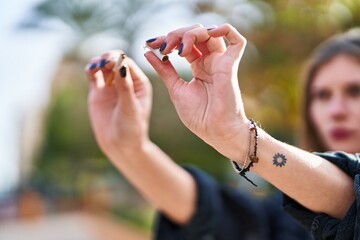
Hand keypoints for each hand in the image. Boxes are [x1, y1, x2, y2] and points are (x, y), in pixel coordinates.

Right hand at [85, 51, 151, 158]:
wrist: (120, 145)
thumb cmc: (131, 128)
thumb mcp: (130, 107)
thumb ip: (125, 87)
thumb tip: (121, 64)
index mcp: (139, 83)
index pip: (128, 64)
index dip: (119, 59)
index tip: (110, 63)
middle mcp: (125, 81)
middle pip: (115, 61)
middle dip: (108, 58)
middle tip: (102, 62)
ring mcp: (111, 85)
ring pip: (103, 66)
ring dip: (98, 62)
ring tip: (95, 66)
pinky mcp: (98, 91)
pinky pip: (94, 75)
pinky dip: (91, 69)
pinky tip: (90, 70)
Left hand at [145, 24, 247, 160]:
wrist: (214, 132)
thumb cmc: (198, 116)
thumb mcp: (175, 89)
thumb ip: (164, 70)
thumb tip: (148, 52)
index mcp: (198, 66)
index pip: (183, 42)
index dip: (167, 39)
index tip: (150, 44)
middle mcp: (210, 61)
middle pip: (194, 34)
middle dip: (175, 35)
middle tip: (162, 47)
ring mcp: (221, 62)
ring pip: (209, 32)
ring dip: (190, 34)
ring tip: (178, 50)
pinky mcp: (231, 65)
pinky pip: (237, 40)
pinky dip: (225, 30)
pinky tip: (208, 33)